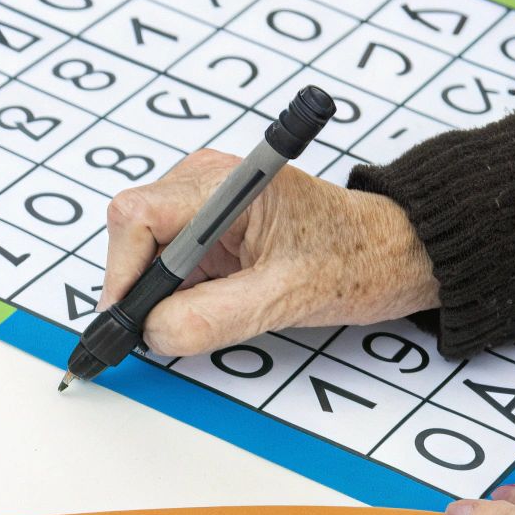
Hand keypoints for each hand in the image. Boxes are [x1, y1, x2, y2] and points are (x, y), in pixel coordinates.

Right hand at [101, 150, 438, 356]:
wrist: (393, 252)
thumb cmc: (356, 258)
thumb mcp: (286, 297)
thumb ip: (213, 317)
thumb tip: (154, 332)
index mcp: (226, 183)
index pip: (137, 215)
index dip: (122, 271)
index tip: (125, 318)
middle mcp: (206, 182)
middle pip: (132, 231)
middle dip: (137, 285)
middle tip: (154, 333)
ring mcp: (204, 202)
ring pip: (146, 250)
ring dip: (157, 291)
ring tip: (198, 317)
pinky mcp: (209, 225)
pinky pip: (168, 260)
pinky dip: (174, 291)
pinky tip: (205, 306)